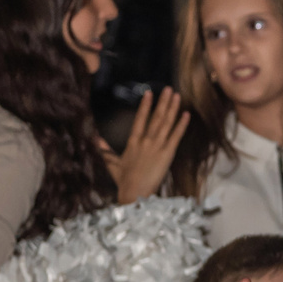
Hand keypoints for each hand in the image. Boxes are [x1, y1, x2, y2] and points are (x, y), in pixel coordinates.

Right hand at [104, 87, 187, 203]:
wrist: (134, 193)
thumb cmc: (124, 181)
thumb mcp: (113, 164)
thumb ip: (106, 151)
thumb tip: (96, 140)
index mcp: (133, 142)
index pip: (140, 119)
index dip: (145, 105)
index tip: (149, 93)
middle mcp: (145, 141)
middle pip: (156, 118)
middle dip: (162, 102)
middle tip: (168, 89)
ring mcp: (156, 146)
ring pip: (166, 124)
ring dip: (172, 109)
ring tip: (177, 96)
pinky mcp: (167, 154)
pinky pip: (176, 137)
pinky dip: (181, 125)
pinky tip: (186, 115)